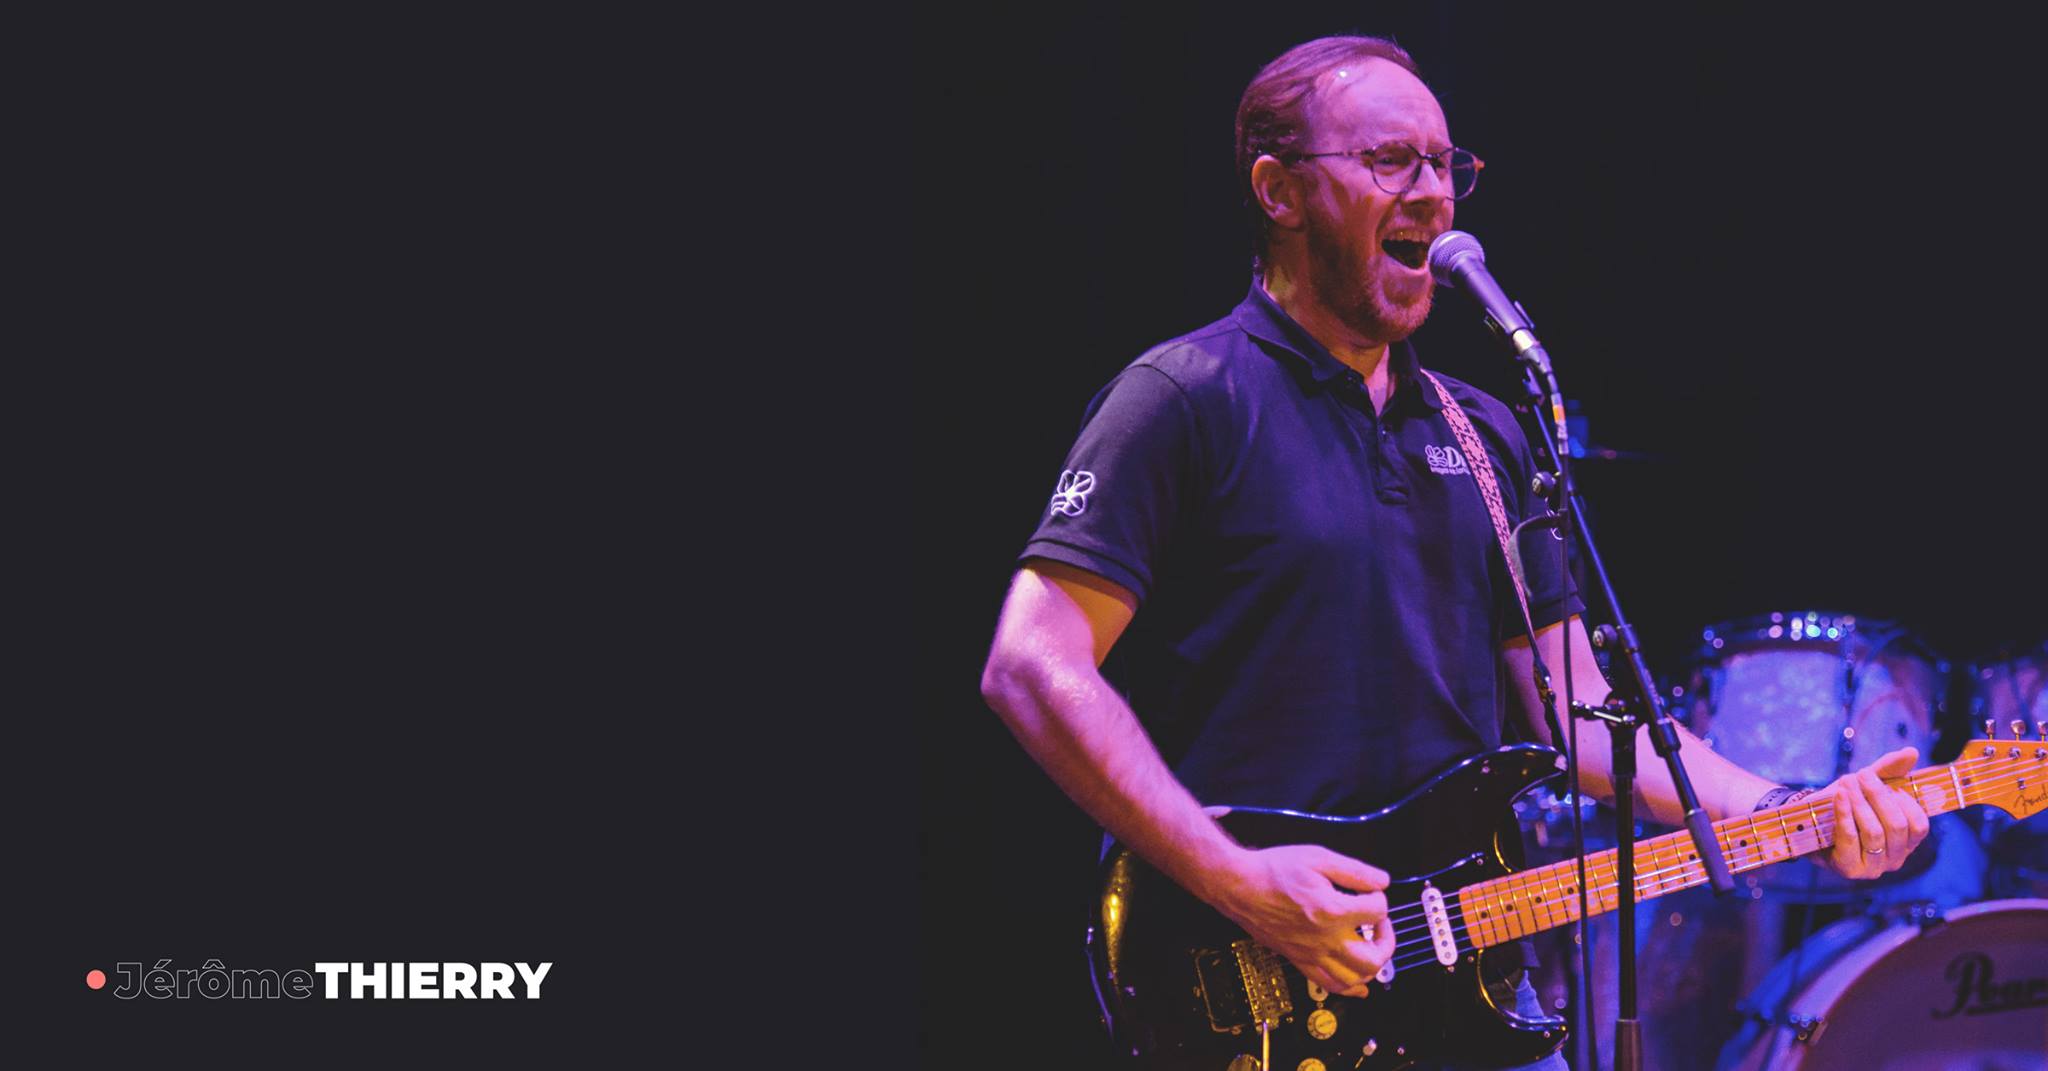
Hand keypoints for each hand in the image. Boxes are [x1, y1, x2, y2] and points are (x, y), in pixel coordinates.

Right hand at [1203, 841, 1395, 999]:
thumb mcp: (1318, 857)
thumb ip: (1355, 870)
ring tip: (1370, 947)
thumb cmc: (1272, 871)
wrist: (1239, 886)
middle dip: (1387, 940)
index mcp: (1332, 911)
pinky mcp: (1299, 960)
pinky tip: (1358, 980)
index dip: (1378, 895)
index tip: (1369, 889)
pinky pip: (1330, 985)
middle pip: (1375, 957)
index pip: (1377, 910)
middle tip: (1380, 924)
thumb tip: (1381, 881)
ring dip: (1372, 965)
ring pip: (1355, 978)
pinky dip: (1350, 987)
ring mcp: (1312, 954)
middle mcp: (1324, 939)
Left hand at [1815, 746, 1930, 879]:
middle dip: (1879, 796)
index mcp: (1906, 843)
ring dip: (1860, 802)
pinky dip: (1845, 813)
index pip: (1919, 825)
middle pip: (1896, 826)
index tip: (1883, 779)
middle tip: (1861, 774)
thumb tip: (1912, 752)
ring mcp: (1873, 868)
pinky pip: (1850, 838)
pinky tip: (1839, 795)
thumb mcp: (1867, 787)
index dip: (1903, 800)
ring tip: (1847, 781)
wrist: (1806, 824)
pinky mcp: (1849, 869)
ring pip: (1874, 832)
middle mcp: (1895, 860)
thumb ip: (1889, 770)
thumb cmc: (1844, 806)